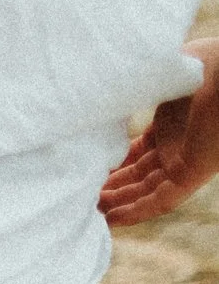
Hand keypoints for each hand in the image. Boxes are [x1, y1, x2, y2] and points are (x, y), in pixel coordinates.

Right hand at [101, 39, 218, 226]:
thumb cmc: (205, 64)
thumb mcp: (160, 73)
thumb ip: (133, 84)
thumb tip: (100, 86)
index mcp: (171, 122)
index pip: (136, 151)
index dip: (112, 162)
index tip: (84, 168)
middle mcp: (177, 145)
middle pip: (138, 174)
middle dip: (110, 186)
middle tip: (78, 195)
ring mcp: (185, 160)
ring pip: (146, 190)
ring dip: (118, 203)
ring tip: (87, 212)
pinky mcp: (193, 172)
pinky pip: (163, 200)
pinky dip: (138, 211)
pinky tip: (112, 220)